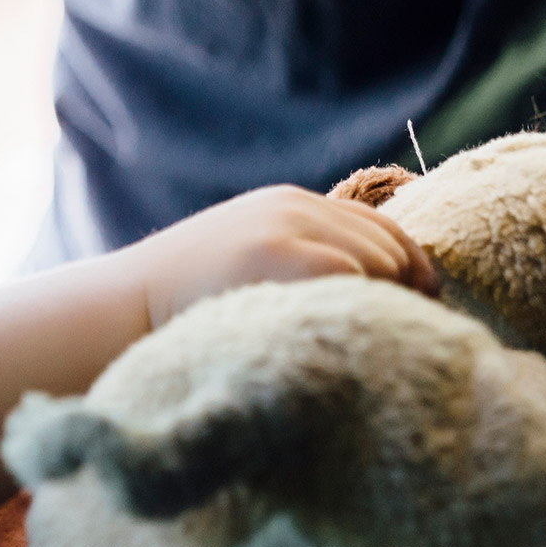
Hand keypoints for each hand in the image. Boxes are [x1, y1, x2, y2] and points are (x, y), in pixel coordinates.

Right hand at [120, 185, 436, 328]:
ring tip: (377, 343)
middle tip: (408, 335)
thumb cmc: (184, 306)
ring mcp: (285, 227)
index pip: (382, 227)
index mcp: (287, 203)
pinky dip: (363, 309)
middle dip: (406, 291)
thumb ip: (300, 257)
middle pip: (390, 245)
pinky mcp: (280, 255)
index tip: (423, 308)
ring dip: (386, 304)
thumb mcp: (247, 261)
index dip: (413, 270)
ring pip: (379, 263)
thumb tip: (377, 292)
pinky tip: (350, 338)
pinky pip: (354, 280)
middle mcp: (292, 206)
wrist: (122, 308)